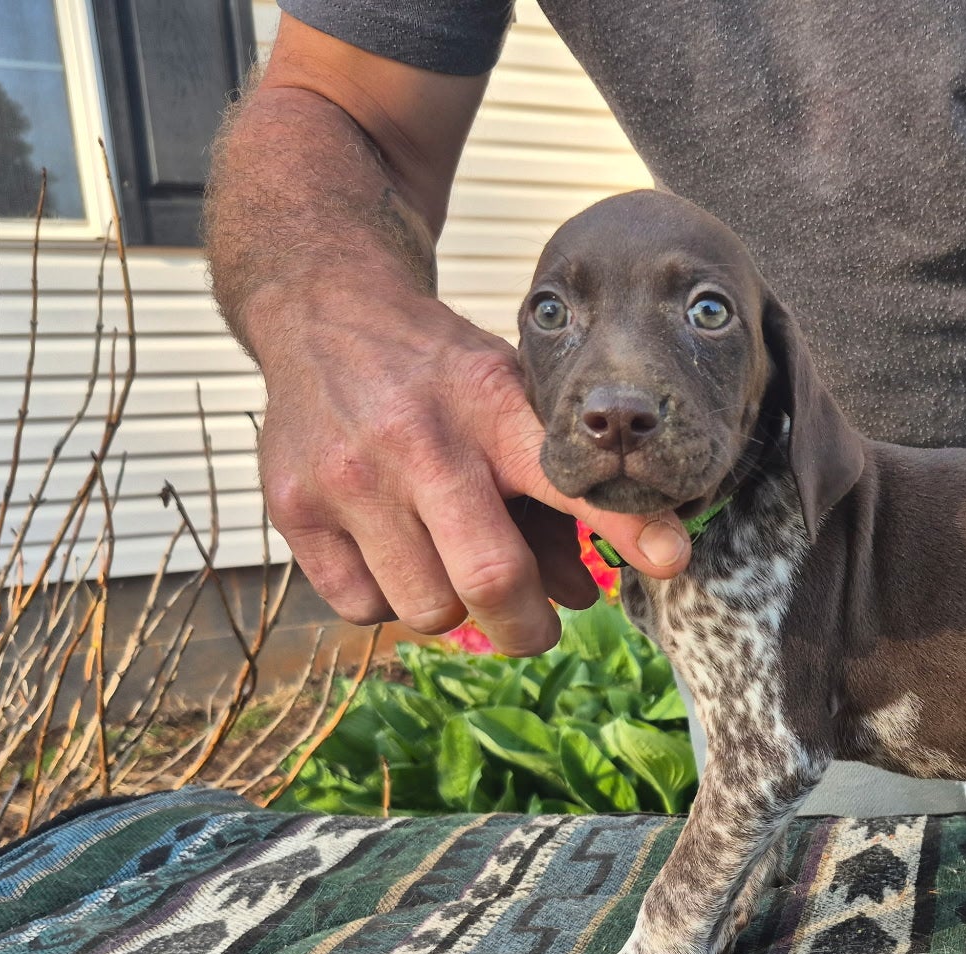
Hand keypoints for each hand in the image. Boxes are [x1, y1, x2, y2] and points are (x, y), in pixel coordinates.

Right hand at [251, 283, 691, 654]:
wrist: (324, 314)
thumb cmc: (439, 377)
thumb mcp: (509, 399)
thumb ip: (554, 491)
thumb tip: (588, 596)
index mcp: (490, 405)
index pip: (568, 476)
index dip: (625, 525)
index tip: (671, 560)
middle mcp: (418, 440)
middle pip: (490, 578)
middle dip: (527, 627)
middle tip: (533, 626)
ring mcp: (349, 476)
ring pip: (426, 608)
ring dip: (453, 610)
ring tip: (452, 569)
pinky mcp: (294, 507)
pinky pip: (362, 607)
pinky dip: (389, 601)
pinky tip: (395, 555)